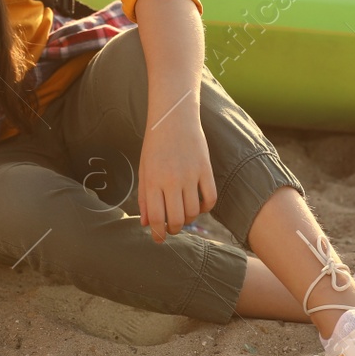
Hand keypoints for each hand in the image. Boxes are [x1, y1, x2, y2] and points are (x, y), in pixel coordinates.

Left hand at [137, 114, 216, 243]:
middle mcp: (171, 180)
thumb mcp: (144, 169)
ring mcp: (190, 174)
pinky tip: (198, 204)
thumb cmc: (155, 144)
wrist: (174, 117)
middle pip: (176, 219)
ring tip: (183, 214)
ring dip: (188, 219)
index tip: (158, 238)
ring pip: (193, 212)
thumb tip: (146, 224)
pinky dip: (206, 207)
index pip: (156, 217)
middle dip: (173, 229)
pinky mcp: (205, 169)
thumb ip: (144, 197)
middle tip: (171, 228)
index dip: (158, 233)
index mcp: (152, 180)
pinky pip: (210, 198)